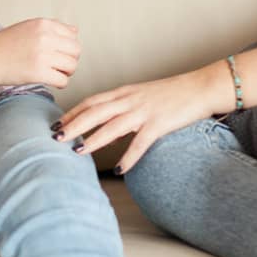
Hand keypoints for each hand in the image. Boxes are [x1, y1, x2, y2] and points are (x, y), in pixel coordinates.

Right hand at [0, 18, 80, 88]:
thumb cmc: (5, 45)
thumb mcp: (29, 27)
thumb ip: (52, 28)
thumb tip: (74, 31)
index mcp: (44, 24)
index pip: (73, 35)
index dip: (68, 46)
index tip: (59, 53)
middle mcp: (45, 37)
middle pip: (76, 51)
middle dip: (70, 59)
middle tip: (58, 64)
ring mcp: (43, 55)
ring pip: (72, 66)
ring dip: (66, 72)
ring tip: (54, 72)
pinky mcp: (39, 73)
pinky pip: (63, 80)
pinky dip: (60, 83)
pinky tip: (50, 80)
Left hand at [54, 63, 231, 172]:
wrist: (201, 87)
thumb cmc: (173, 94)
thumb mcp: (143, 96)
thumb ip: (123, 109)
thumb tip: (105, 130)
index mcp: (125, 92)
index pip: (92, 101)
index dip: (72, 112)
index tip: (56, 122)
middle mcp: (131, 100)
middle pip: (95, 111)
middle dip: (73, 124)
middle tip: (55, 136)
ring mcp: (145, 111)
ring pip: (112, 125)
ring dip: (93, 139)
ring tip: (78, 151)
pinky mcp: (160, 123)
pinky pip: (140, 143)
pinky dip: (129, 156)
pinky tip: (119, 169)